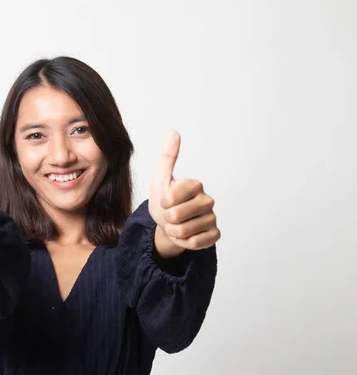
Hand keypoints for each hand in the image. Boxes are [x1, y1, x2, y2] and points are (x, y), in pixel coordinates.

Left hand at [148, 131, 220, 256]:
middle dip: (166, 219)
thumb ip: (168, 157)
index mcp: (195, 185)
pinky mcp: (214, 234)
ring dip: (173, 232)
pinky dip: (184, 242)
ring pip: (184, 231)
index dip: (163, 201)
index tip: (164, 200)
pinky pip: (195, 243)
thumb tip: (173, 132)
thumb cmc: (163, 201)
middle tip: (169, 215)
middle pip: (177, 215)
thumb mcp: (160, 179)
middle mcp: (207, 200)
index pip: (173, 196)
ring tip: (175, 225)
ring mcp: (212, 218)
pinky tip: (185, 235)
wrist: (166, 225)